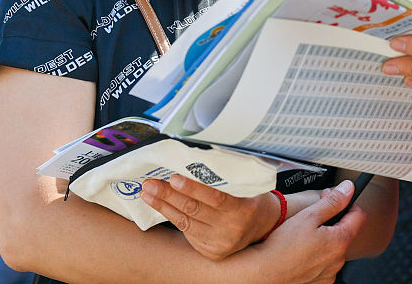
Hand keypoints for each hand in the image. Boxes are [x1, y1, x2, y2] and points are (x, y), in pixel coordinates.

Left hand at [140, 175, 278, 259]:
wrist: (263, 227)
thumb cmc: (253, 199)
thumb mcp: (249, 187)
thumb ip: (228, 178)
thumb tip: (197, 159)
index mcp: (243, 210)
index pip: (215, 199)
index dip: (193, 188)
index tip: (174, 178)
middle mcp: (231, 230)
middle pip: (194, 210)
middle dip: (169, 196)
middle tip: (150, 183)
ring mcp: (220, 244)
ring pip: (185, 223)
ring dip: (164, 207)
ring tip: (148, 194)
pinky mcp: (211, 252)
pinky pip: (187, 233)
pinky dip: (173, 217)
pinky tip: (161, 206)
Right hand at [256, 180, 365, 283]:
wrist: (264, 272)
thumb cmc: (283, 246)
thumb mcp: (309, 216)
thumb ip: (332, 202)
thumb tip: (348, 189)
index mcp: (340, 241)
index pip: (359, 217)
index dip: (350, 204)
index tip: (338, 200)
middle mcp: (338, 260)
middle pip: (345, 233)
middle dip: (333, 222)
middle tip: (314, 216)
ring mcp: (329, 273)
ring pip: (334, 250)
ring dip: (325, 240)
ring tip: (304, 237)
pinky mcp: (320, 282)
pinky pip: (324, 265)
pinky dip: (317, 256)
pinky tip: (302, 252)